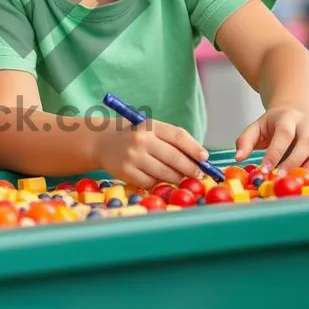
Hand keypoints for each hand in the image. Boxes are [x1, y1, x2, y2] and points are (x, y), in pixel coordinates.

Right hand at [93, 119, 208, 187]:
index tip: (204, 158)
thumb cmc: (135, 137)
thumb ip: (172, 141)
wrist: (104, 143)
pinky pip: (150, 182)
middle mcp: (141, 140)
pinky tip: (160, 180)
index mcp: (150, 125)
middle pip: (174, 158)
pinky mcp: (126, 172)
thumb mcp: (151, 130)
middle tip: (198, 174)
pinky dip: (158, 183)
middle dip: (190, 168)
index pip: (178, 136)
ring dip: (177, 178)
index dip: (194, 148)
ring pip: (165, 173)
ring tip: (181, 178)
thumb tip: (199, 158)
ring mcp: (133, 157)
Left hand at [235, 107, 308, 172]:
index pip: (283, 134)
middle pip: (307, 142)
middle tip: (281, 177)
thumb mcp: (256, 128)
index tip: (265, 169)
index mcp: (287, 118)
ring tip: (296, 178)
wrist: (295, 115)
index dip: (275, 153)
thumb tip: (239, 157)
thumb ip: (245, 141)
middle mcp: (307, 124)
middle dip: (294, 162)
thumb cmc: (273, 125)